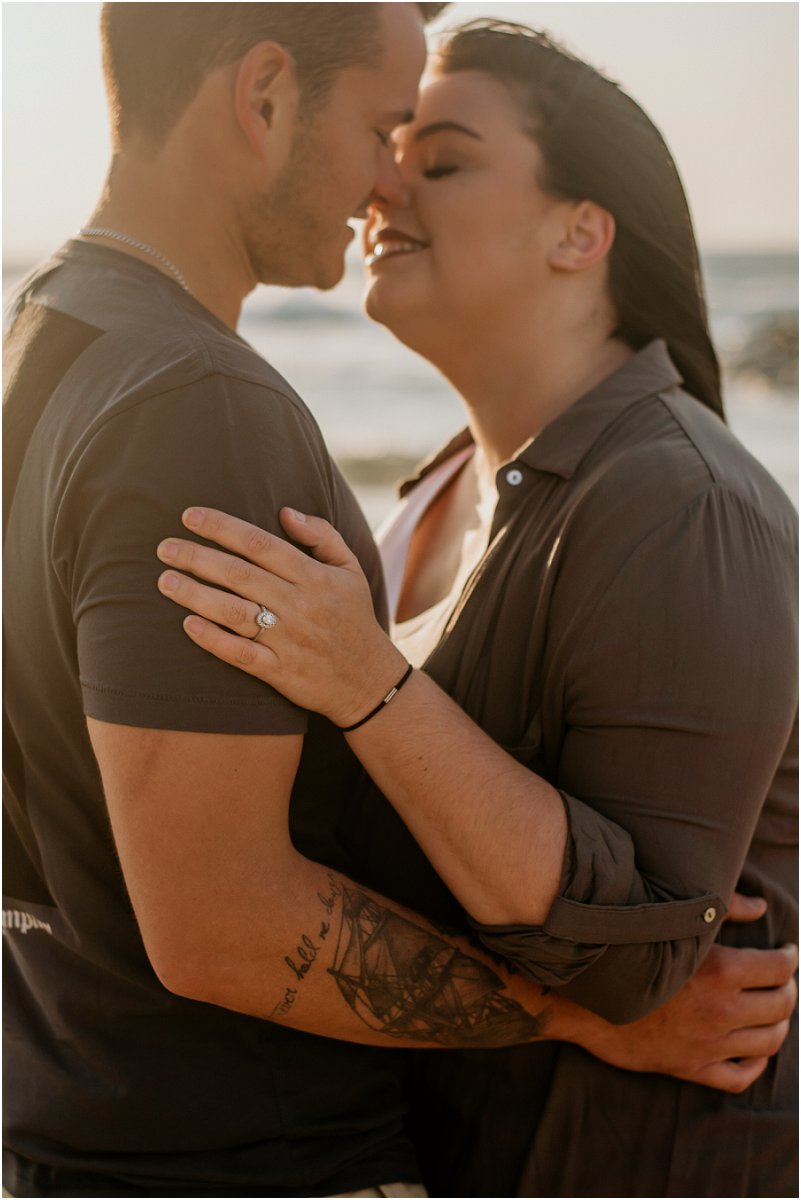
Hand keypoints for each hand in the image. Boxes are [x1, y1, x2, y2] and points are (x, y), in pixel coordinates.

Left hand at [157, 506, 406, 726]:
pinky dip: (213, 640)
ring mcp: (289, 640)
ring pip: (234, 612)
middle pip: (239, 575)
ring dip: (195, 595)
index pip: (260, 544)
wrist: (370, 681)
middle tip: (164, 548)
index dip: (222, 527)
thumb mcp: (350, 570)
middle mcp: (300, 605)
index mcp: (315, 577)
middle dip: (197, 557)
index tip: (189, 516)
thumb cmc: (354, 619)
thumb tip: (284, 511)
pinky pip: (241, 655)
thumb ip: (322, 535)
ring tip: (165, 581)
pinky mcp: (281, 673)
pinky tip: (187, 625)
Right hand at [572, 895, 796, 1092]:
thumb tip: (760, 906)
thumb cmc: (627, 950)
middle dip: (788, 989)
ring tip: (773, 1010)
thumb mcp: (673, 921)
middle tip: (782, 979)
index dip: (790, 958)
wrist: (583, 997)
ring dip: (779, 1023)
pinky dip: (757, 1064)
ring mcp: (709, 1044)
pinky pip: (741, 1076)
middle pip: (781, 1005)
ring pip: (769, 1041)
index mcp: (720, 971)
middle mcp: (721, 1010)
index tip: (788, 951)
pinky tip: (755, 1049)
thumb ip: (723, 908)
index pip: (779, 968)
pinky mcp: (692, 1068)